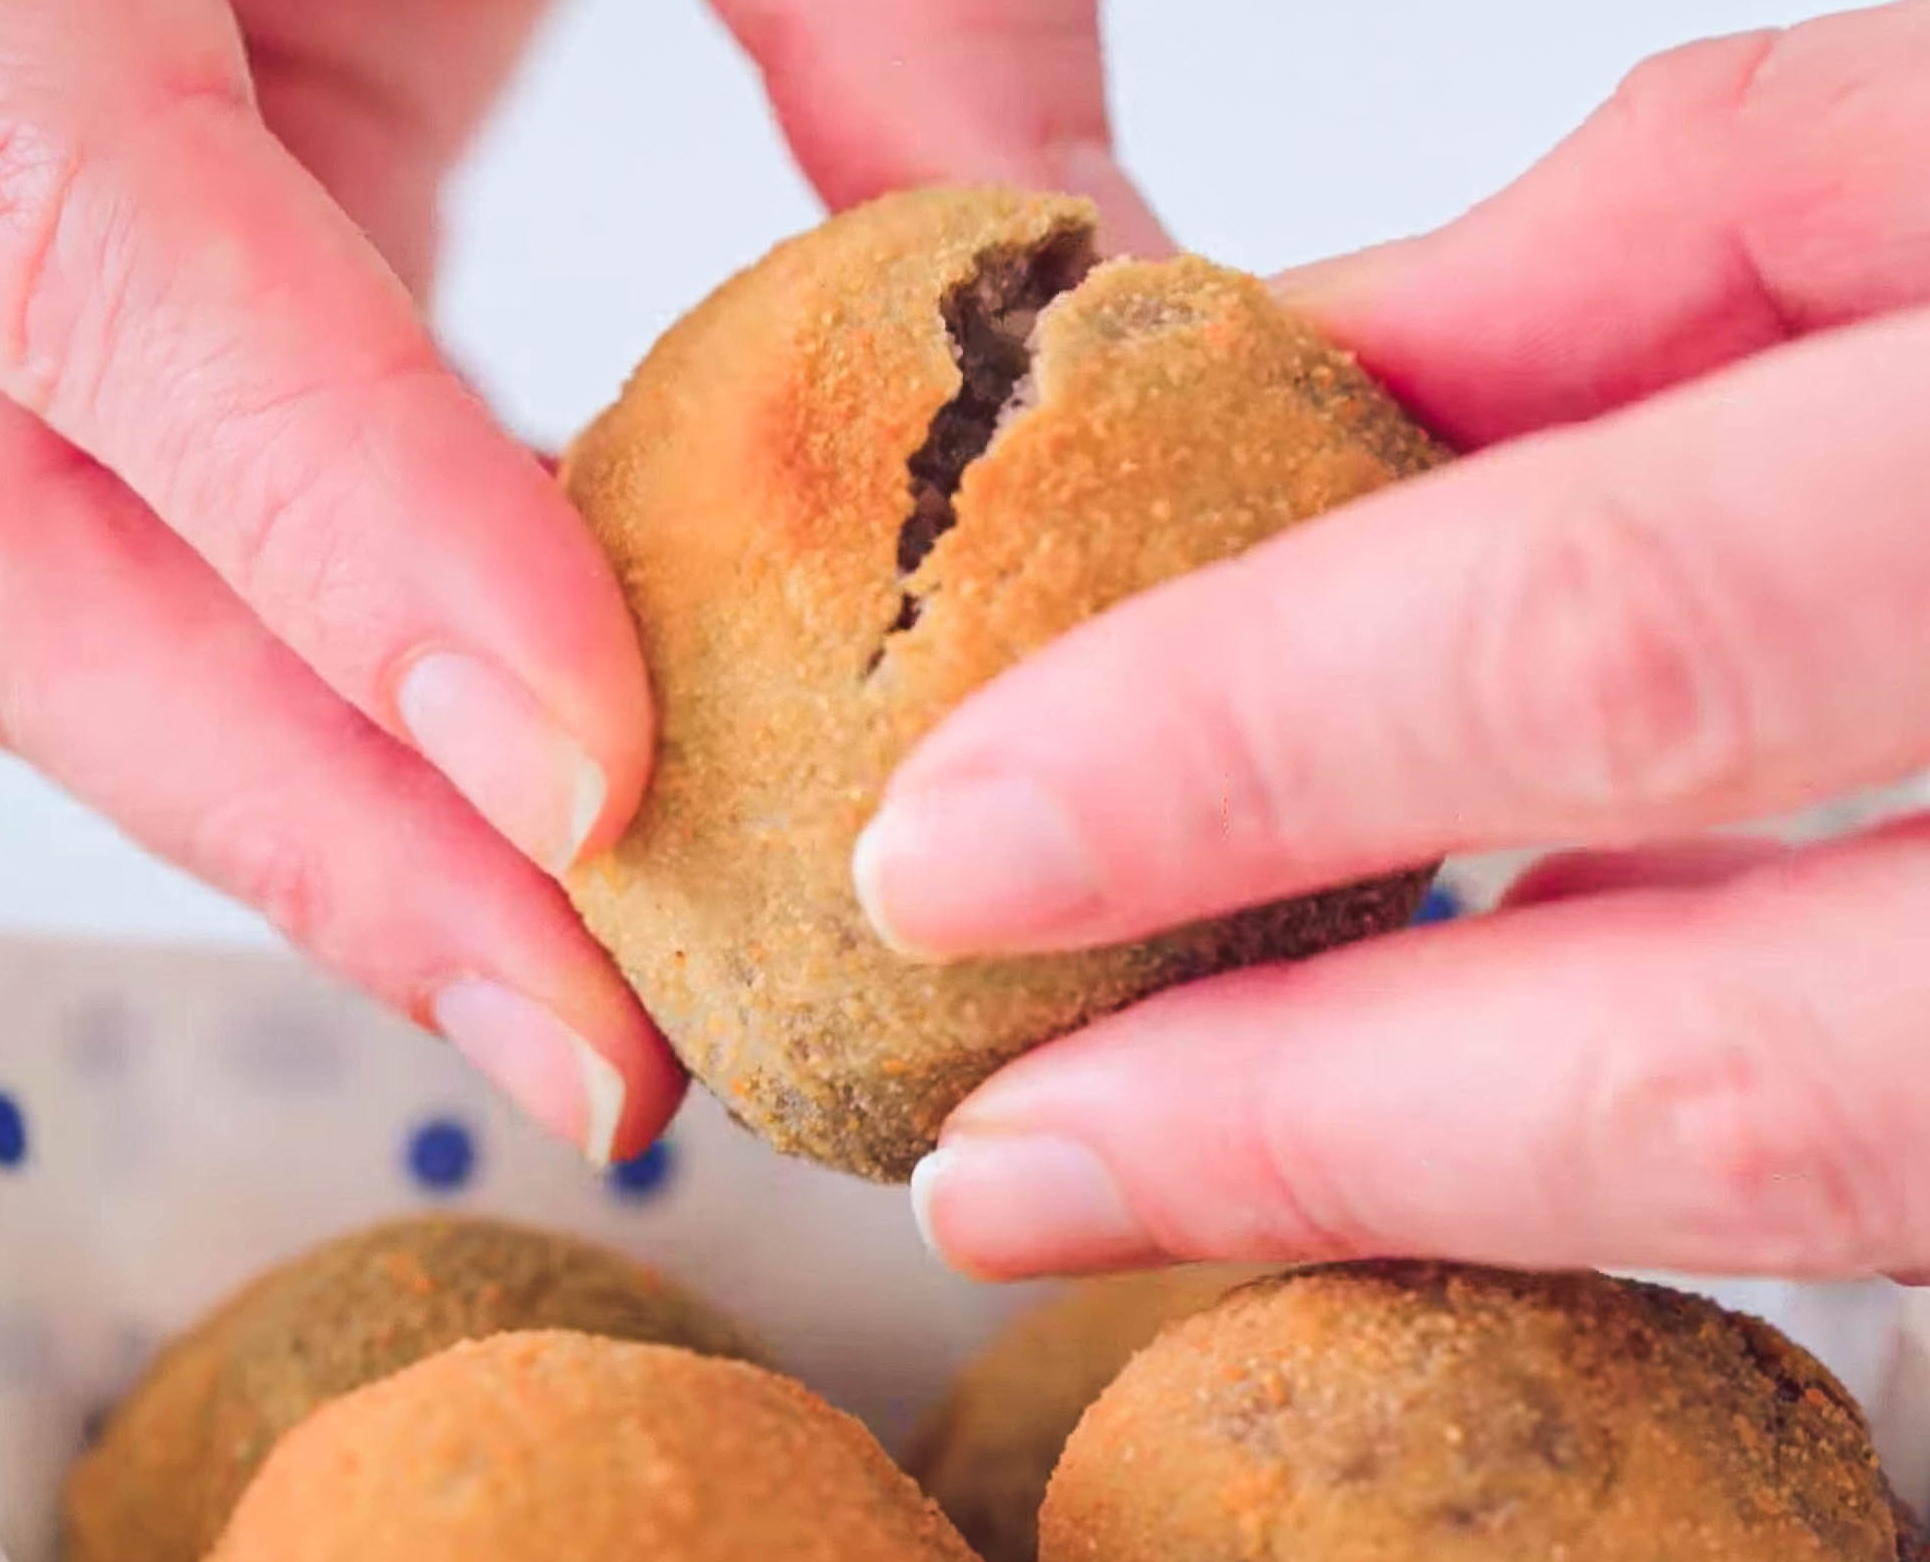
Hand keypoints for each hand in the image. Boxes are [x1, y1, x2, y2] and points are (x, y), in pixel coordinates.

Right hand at [0, 1, 1155, 1165]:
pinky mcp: (74, 273)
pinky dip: (348, 708)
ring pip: (65, 591)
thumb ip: (902, 29)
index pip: (94, 236)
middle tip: (609, 1049)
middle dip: (313, 813)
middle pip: (34, 527)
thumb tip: (1139, 305)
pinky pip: (158, 542)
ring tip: (598, 1020)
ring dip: (330, 827)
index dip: (326, 517)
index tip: (580, 774)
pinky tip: (548, 839)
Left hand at [879, 0, 1929, 1296]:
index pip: (1651, 631)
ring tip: (1239, 1121)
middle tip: (1025, 1154)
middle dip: (1333, 1132)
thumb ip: (1726, 236)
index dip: (1258, 759)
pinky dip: (1784, 1142)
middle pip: (1774, 1061)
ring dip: (1528, 1167)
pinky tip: (1585, 1057)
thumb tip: (1358, 400)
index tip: (968, 848)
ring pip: (1929, 1186)